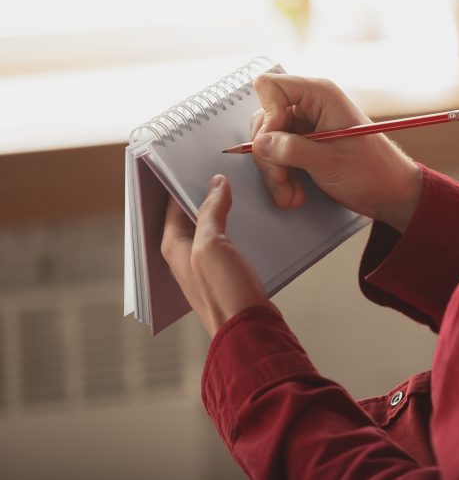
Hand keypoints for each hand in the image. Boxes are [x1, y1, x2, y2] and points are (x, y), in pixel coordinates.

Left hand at [161, 174, 280, 336]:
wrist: (250, 329)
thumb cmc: (225, 292)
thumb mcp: (211, 245)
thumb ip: (210, 212)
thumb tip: (216, 184)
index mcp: (172, 247)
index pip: (172, 205)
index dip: (184, 182)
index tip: (200, 164)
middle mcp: (185, 256)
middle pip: (192, 216)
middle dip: (206, 195)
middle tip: (222, 173)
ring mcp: (206, 266)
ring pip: (212, 228)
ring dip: (223, 212)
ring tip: (239, 191)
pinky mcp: (226, 274)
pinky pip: (228, 242)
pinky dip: (236, 228)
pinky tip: (251, 220)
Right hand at [249, 73, 420, 232]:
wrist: (391, 194)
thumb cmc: (374, 172)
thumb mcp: (330, 162)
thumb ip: (291, 150)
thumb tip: (260, 144)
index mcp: (320, 95)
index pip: (270, 86)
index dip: (267, 115)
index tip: (275, 143)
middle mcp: (310, 105)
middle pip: (264, 120)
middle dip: (268, 155)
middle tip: (282, 179)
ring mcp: (305, 126)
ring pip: (267, 143)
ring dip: (275, 172)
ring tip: (291, 195)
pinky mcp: (303, 145)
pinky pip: (277, 156)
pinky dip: (281, 177)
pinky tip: (294, 194)